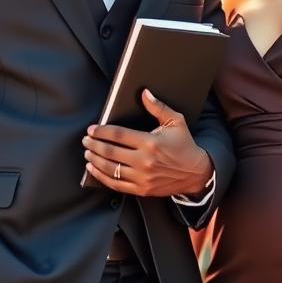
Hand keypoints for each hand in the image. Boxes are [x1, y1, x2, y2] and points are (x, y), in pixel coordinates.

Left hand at [82, 89, 211, 197]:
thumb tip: (144, 92)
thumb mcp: (175, 122)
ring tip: (87, 152)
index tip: (92, 129)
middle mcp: (144, 161)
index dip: (102, 131)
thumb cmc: (184, 145)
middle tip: (86, 140)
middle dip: (94, 144)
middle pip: (110, 152)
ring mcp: (142, 177)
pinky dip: (101, 176)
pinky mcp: (141, 190)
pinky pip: (116, 184)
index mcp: (150, 142)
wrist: (195, 173)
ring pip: (110, 168)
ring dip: (95, 159)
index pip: (118, 135)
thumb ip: (158, 107)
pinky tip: (93, 168)